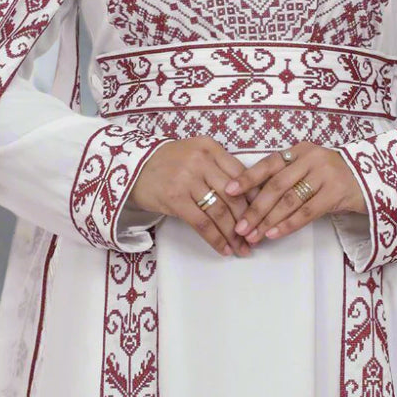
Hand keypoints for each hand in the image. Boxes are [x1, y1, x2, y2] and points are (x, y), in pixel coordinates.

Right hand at [129, 136, 263, 257]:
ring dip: (233, 234)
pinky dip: (215, 239)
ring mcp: (187, 179)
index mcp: (210, 148)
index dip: (255, 199)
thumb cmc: (170, 162)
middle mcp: (201, 160)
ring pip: (220, 212)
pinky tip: (224, 249)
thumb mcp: (196, 154)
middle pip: (234, 196)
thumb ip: (220, 168)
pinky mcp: (175, 198)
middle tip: (256, 238)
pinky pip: (202, 223)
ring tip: (242, 248)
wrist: (133, 166)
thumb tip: (250, 197)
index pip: (241, 175)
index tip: (263, 215)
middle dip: (248, 221)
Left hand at [221, 141, 367, 244]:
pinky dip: (288, 224)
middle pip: (276, 185)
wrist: (371, 180)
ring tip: (253, 235)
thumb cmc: (331, 177)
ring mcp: (324, 175)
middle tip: (239, 226)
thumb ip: (285, 178)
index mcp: (299, 150)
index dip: (247, 177)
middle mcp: (310, 159)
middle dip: (255, 208)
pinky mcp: (336, 193)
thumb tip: (250, 199)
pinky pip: (307, 212)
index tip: (227, 191)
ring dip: (268, 220)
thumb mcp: (308, 170)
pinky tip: (274, 234)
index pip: (268, 163)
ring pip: (289, 200)